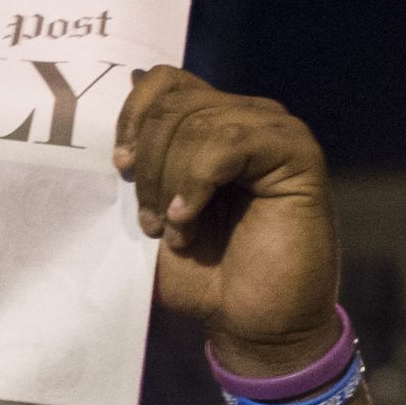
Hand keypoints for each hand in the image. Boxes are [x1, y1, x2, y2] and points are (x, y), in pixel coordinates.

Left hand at [115, 66, 339, 376]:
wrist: (251, 322)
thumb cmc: (204, 274)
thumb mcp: (155, 212)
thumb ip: (141, 163)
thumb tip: (109, 106)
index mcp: (211, 125)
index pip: (163, 83)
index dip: (132, 117)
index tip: (119, 167)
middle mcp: (244, 118)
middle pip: (174, 104)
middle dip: (148, 164)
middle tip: (148, 221)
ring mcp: (273, 131)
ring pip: (198, 123)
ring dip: (171, 183)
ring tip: (174, 231)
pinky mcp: (296, 153)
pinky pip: (230, 143)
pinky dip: (197, 183)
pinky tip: (189, 221)